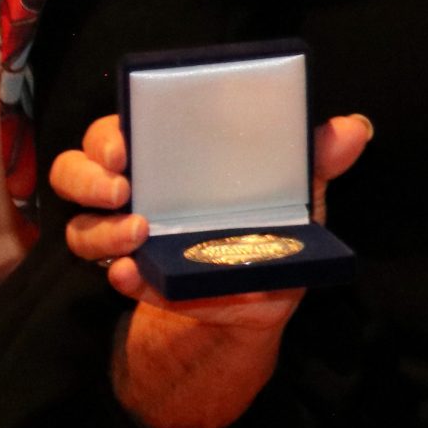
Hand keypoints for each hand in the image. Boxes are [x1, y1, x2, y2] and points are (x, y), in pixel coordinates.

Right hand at [53, 111, 371, 427]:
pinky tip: (133, 276)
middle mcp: (134, 191)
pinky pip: (112, 277)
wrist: (260, 297)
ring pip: (78, 227)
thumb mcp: (297, 191)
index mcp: (166, 155)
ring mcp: (125, 237)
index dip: (109, 134)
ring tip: (137, 234)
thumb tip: (353, 129)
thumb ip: (318, 159)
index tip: (127, 144)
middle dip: (88, 176)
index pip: (117, 130)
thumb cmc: (272, 225)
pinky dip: (123, 278)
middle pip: (75, 170)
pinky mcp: (136, 280)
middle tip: (122, 186)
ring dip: (100, 231)